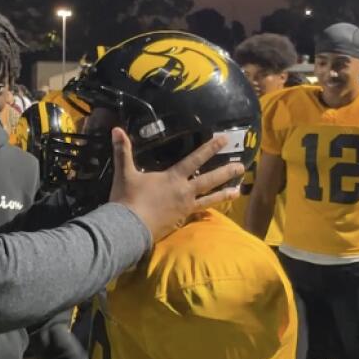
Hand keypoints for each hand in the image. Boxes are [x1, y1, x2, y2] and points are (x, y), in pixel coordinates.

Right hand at [109, 128, 242, 241]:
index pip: (195, 159)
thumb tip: (116, 129)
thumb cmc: (128, 199)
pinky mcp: (180, 222)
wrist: (128, 229)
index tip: (224, 139)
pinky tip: (213, 212)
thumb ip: (122, 151)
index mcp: (173, 178)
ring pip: (209, 199)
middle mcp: (184, 192)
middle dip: (226, 172)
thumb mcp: (124, 174)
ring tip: (238, 191)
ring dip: (224, 194)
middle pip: (210, 180)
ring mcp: (184, 208)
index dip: (210, 148)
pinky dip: (207, 211)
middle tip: (242, 167)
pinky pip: (198, 214)